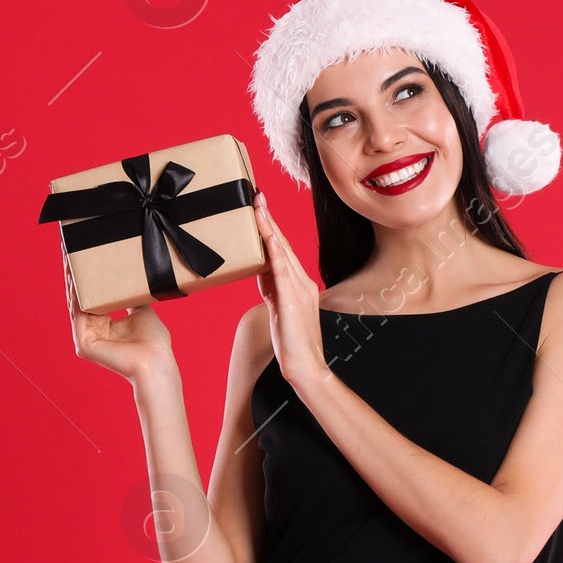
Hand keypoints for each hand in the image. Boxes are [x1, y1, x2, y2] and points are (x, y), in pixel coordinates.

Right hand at [65, 262, 175, 390]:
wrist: (157, 362)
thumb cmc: (154, 343)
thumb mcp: (141, 310)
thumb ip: (130, 295)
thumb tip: (129, 277)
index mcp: (105, 326)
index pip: (92, 297)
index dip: (88, 277)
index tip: (84, 254)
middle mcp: (92, 332)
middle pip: (80, 297)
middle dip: (75, 273)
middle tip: (70, 247)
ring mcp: (86, 339)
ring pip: (76, 302)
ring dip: (72, 279)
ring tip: (69, 255)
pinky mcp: (84, 344)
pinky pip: (78, 312)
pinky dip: (76, 293)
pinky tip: (74, 274)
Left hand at [253, 194, 327, 393]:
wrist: (306, 368)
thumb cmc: (292, 344)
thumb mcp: (280, 310)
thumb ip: (273, 290)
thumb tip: (261, 273)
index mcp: (300, 284)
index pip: (283, 250)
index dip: (270, 228)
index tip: (259, 207)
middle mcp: (303, 282)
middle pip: (283, 244)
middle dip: (268, 219)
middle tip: (255, 195)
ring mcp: (299, 290)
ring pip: (282, 252)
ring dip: (269, 227)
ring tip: (257, 206)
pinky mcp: (293, 300)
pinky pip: (282, 271)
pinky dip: (276, 252)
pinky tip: (269, 236)